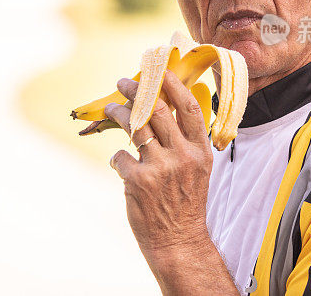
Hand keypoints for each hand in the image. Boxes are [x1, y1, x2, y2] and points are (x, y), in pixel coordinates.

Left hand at [104, 70, 213, 265]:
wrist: (178, 240)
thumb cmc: (185, 200)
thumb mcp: (196, 168)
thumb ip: (184, 140)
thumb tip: (161, 105)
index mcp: (200, 150)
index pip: (188, 107)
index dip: (173, 84)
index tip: (159, 69)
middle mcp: (182, 156)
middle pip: (157, 109)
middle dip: (137, 90)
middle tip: (124, 82)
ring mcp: (160, 168)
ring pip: (133, 126)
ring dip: (118, 112)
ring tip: (110, 108)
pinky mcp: (138, 180)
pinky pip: (120, 156)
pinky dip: (117, 157)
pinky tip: (122, 163)